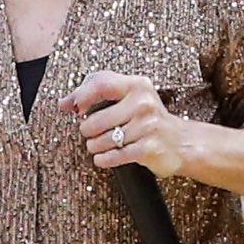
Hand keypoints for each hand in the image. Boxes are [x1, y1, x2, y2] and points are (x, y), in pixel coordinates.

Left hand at [63, 71, 188, 177]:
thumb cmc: (148, 119)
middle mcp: (143, 103)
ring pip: (103, 140)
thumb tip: (64, 103)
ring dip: (95, 146)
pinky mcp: (148, 149)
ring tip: (99, 145)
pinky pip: (114, 156)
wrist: (180, 142)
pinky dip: (103, 159)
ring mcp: (147, 126)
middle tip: (91, 134)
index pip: (101, 84)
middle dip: (88, 131)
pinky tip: (103, 157)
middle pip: (96, 120)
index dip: (82, 96)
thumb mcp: (129, 98)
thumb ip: (97, 94)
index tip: (76, 109)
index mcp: (137, 85)